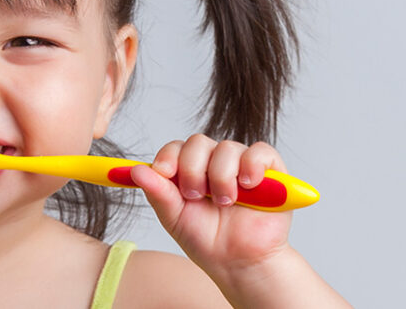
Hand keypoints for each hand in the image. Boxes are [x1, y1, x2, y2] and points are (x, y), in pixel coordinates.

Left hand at [129, 134, 292, 278]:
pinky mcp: (270, 172)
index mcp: (189, 171)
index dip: (168, 156)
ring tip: (224, 202)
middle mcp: (214, 163)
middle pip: (198, 142)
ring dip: (221, 176)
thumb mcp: (174, 218)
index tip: (164, 172)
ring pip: (227, 148)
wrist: (238, 263)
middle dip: (192, 169)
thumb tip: (135, 170)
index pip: (176, 148)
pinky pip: (260, 152)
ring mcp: (241, 165)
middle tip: (195, 195)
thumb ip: (157, 193)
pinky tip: (247, 185)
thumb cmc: (206, 240)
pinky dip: (252, 165)